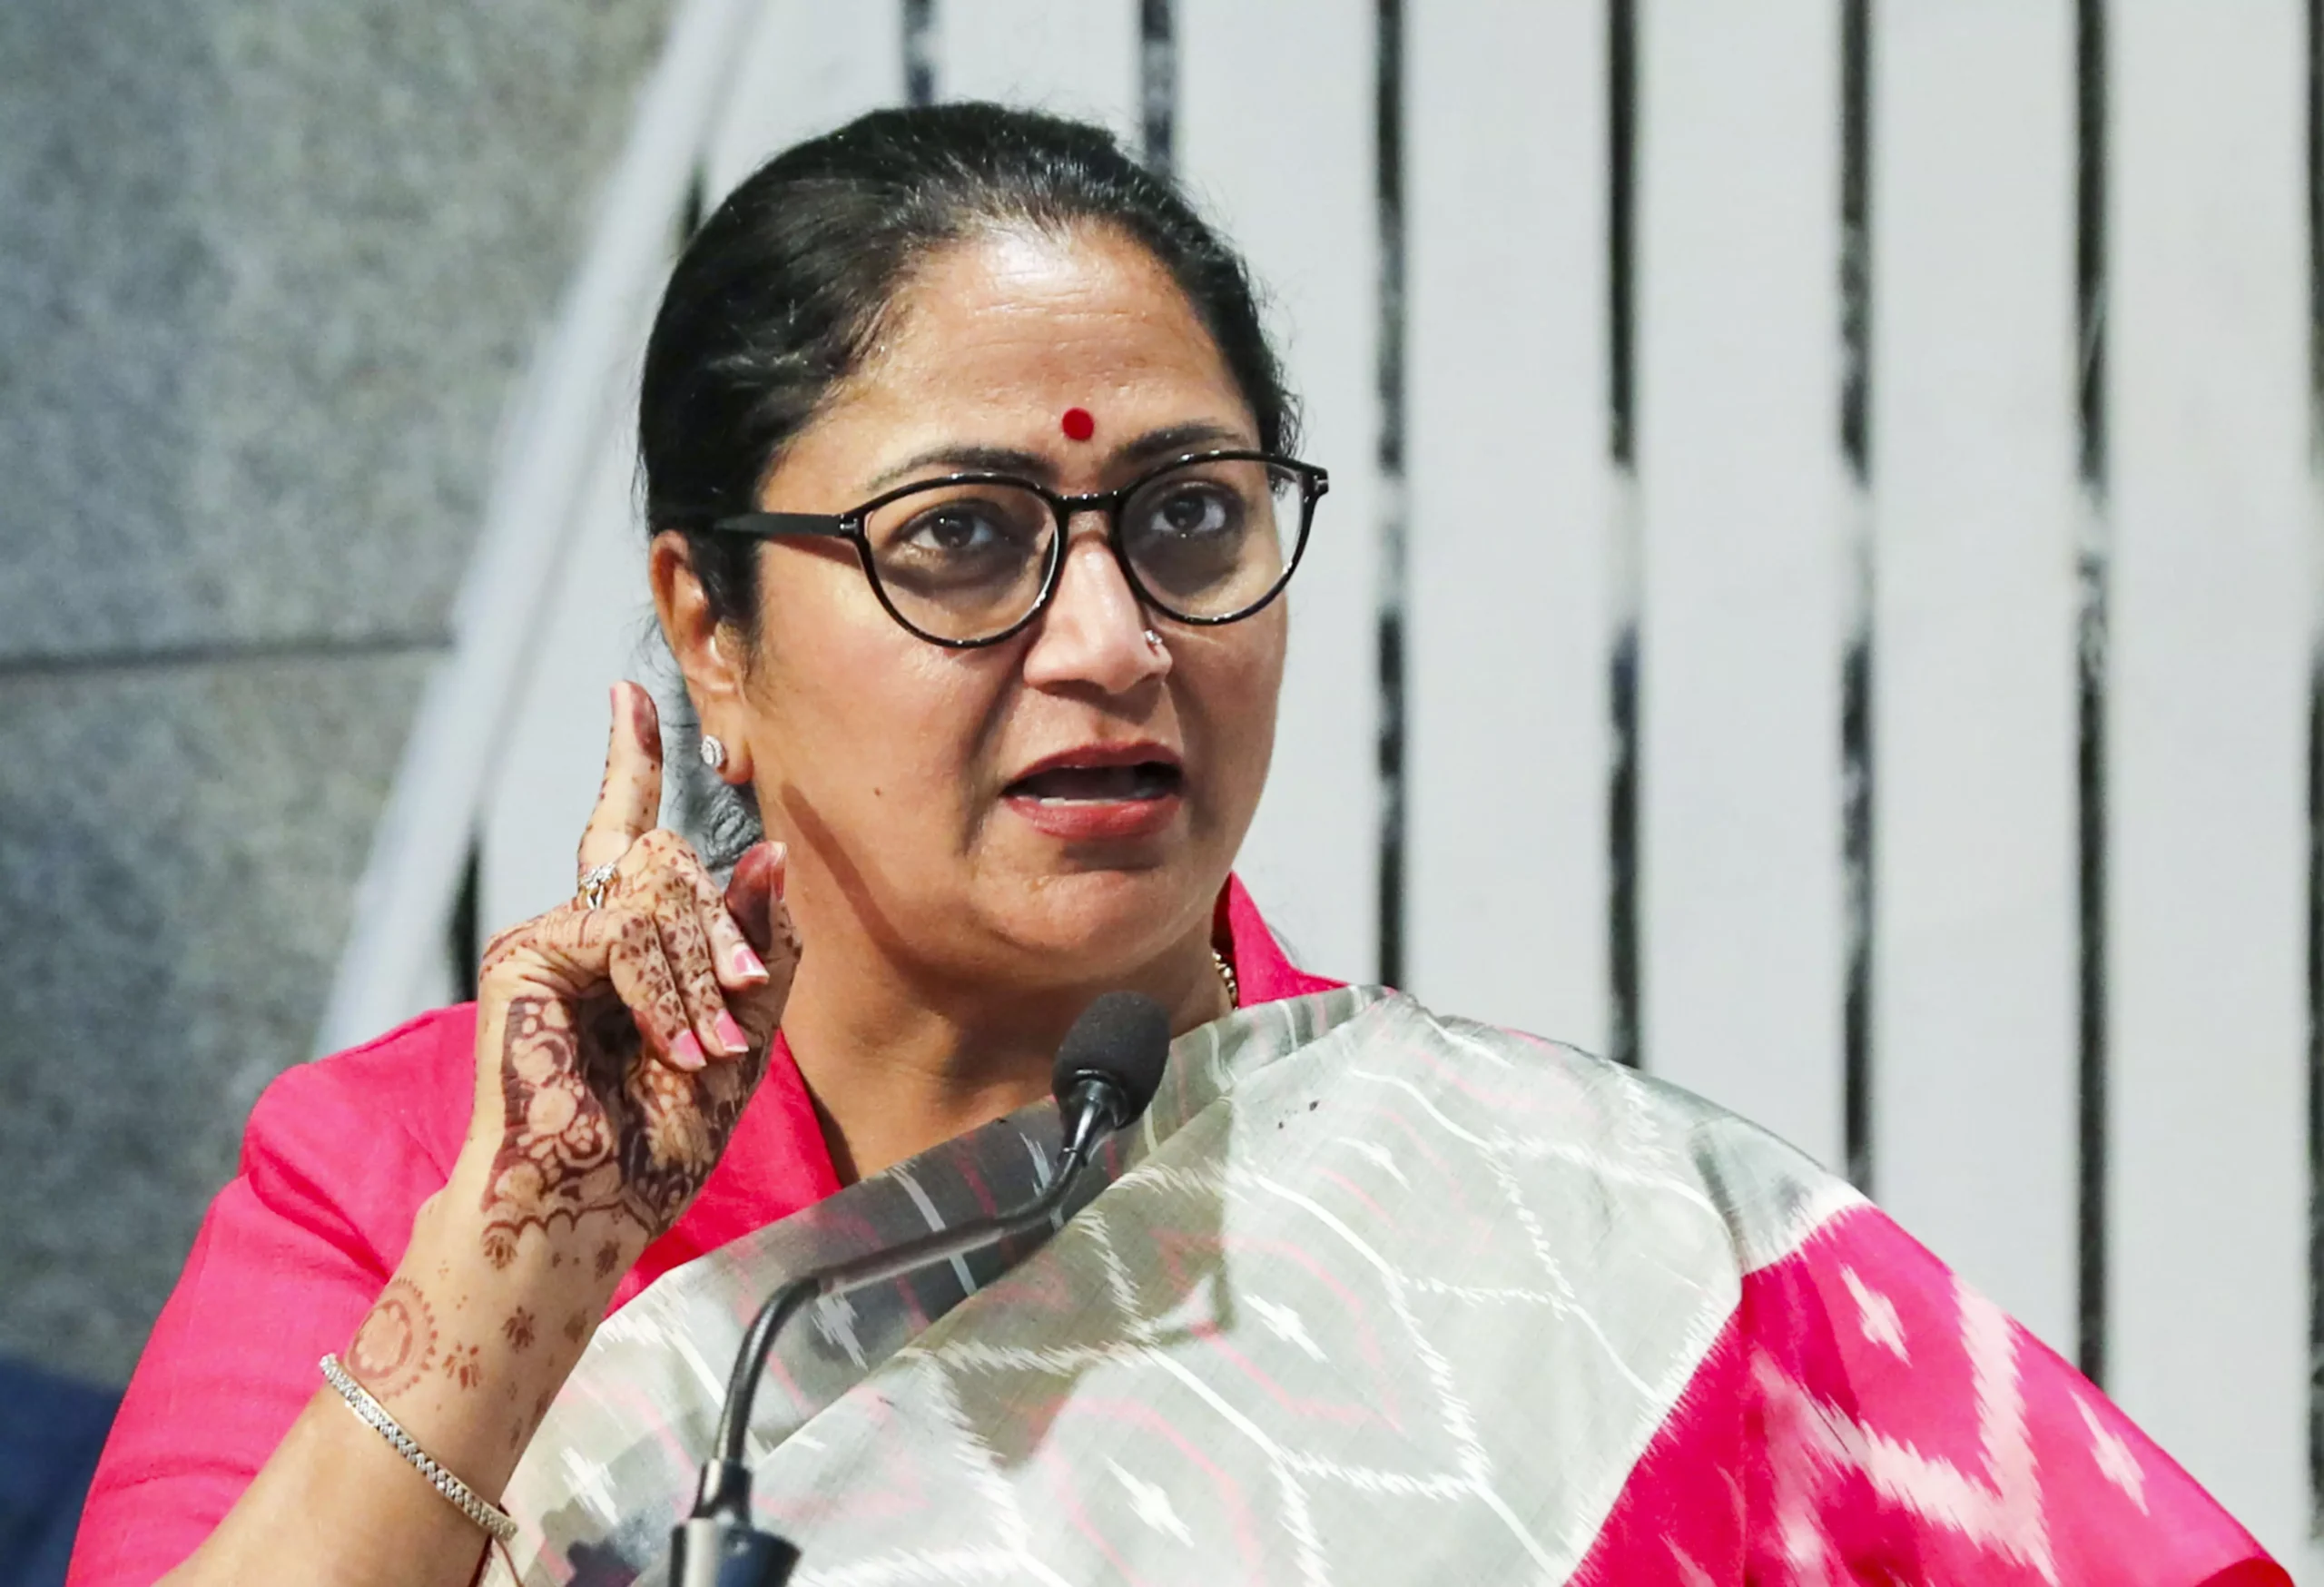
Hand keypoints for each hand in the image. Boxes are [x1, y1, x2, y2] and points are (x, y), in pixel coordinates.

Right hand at [464, 681, 798, 1276]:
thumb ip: (764, 946)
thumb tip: (767, 851)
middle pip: (672, 861)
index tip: (627, 700)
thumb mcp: (743, 1034)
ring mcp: (552, 937)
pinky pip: (623, 930)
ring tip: (701, 1050)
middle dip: (725, 934)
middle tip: (741, 1005)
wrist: (591, 1206)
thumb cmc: (658, 1141)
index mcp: (629, 943)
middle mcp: (584, 926)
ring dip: (700, 975)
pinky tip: (668, 1043)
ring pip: (656, 889)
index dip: (629, 760)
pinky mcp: (525, 956)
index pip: (630, 833)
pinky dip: (662, 989)